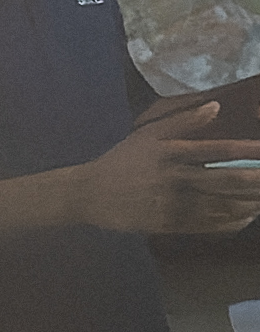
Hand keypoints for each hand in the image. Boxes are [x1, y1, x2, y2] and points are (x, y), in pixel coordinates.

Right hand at [76, 102, 259, 238]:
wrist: (89, 194)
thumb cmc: (122, 161)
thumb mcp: (147, 135)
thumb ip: (182, 121)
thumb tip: (216, 106)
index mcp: (172, 153)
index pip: (218, 150)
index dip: (247, 150)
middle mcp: (176, 178)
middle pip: (226, 180)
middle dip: (256, 181)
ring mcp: (174, 203)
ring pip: (222, 205)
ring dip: (249, 203)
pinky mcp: (170, 224)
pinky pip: (208, 225)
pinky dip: (232, 222)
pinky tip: (246, 217)